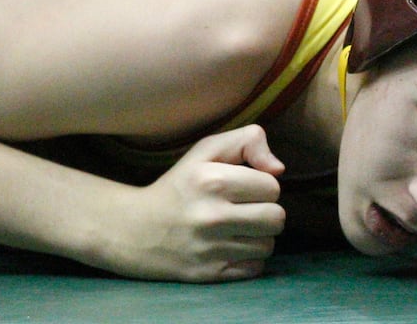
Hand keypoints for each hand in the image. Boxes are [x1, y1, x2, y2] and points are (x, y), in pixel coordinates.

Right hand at [109, 125, 285, 282]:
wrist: (137, 229)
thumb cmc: (180, 185)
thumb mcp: (206, 150)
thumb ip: (247, 141)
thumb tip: (279, 169)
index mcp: (212, 180)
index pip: (272, 186)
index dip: (262, 184)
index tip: (244, 186)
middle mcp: (213, 216)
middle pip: (277, 218)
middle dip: (266, 210)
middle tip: (246, 207)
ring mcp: (212, 249)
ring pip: (268, 245)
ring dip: (258, 235)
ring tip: (237, 226)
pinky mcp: (211, 275)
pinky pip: (255, 268)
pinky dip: (248, 258)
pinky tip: (229, 245)